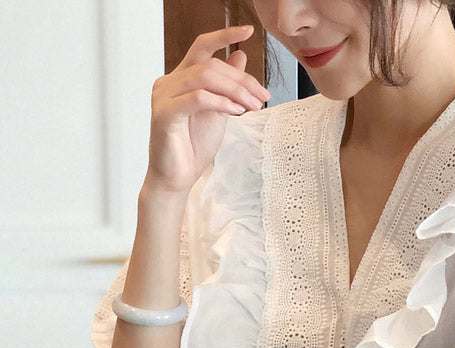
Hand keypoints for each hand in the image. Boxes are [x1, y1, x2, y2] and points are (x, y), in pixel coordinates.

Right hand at [146, 24, 271, 194]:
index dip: (224, 36)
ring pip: (204, 78)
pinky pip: (197, 98)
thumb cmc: (193, 148)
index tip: (248, 31)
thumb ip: (226, 86)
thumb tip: (239, 57)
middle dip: (241, 79)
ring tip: (253, 106)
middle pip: (210, 65)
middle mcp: (169, 82)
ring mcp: (164, 96)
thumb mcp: (218, 111)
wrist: (178, 179)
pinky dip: (221, 102)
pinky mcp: (164, 114)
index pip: (202, 47)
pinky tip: (236, 112)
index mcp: (180, 79)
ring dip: (235, 91)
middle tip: (262, 95)